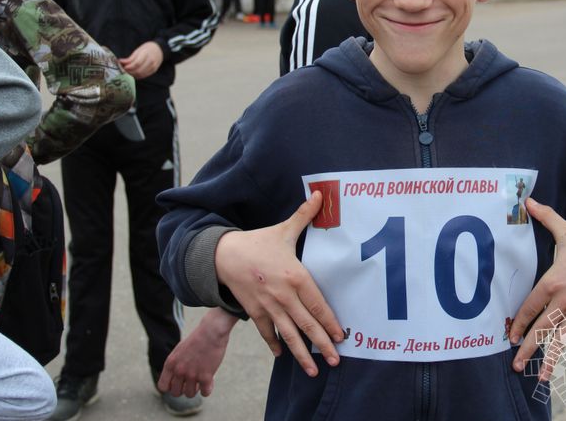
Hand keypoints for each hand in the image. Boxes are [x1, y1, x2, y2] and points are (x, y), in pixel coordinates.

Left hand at [118, 41, 163, 78]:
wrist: (159, 50)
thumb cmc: (147, 49)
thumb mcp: (138, 51)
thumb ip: (130, 58)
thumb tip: (120, 62)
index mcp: (146, 54)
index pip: (137, 63)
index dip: (129, 67)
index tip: (123, 67)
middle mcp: (151, 61)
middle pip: (138, 70)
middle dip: (129, 72)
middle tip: (123, 71)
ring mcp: (153, 67)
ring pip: (141, 75)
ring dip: (133, 75)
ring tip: (127, 72)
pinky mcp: (153, 71)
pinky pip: (144, 76)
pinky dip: (137, 76)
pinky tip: (133, 74)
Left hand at [158, 308, 237, 396]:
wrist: (211, 331)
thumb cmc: (198, 339)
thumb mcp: (180, 351)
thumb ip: (176, 365)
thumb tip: (177, 380)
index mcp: (170, 363)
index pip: (163, 386)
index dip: (171, 386)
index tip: (179, 382)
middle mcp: (179, 370)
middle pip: (176, 393)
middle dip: (183, 389)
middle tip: (191, 381)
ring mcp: (192, 374)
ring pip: (190, 394)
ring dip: (196, 389)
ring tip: (201, 380)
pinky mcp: (206, 376)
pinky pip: (205, 393)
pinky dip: (207, 389)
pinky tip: (210, 382)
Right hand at [214, 192, 343, 376]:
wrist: (224, 254)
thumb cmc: (258, 242)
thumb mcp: (284, 230)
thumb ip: (305, 216)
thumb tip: (322, 194)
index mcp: (295, 276)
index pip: (318, 304)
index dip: (330, 322)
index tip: (342, 336)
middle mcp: (284, 295)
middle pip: (307, 325)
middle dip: (322, 345)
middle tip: (335, 361)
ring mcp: (268, 306)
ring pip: (289, 334)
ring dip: (301, 354)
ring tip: (313, 370)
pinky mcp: (254, 311)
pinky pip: (266, 332)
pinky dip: (274, 343)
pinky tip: (281, 355)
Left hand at [510, 198, 565, 378]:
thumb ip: (546, 217)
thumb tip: (527, 200)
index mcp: (553, 283)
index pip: (530, 307)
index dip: (519, 322)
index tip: (509, 336)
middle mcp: (565, 301)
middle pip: (543, 329)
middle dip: (528, 349)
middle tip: (515, 365)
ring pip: (562, 338)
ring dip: (553, 358)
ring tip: (543, 377)